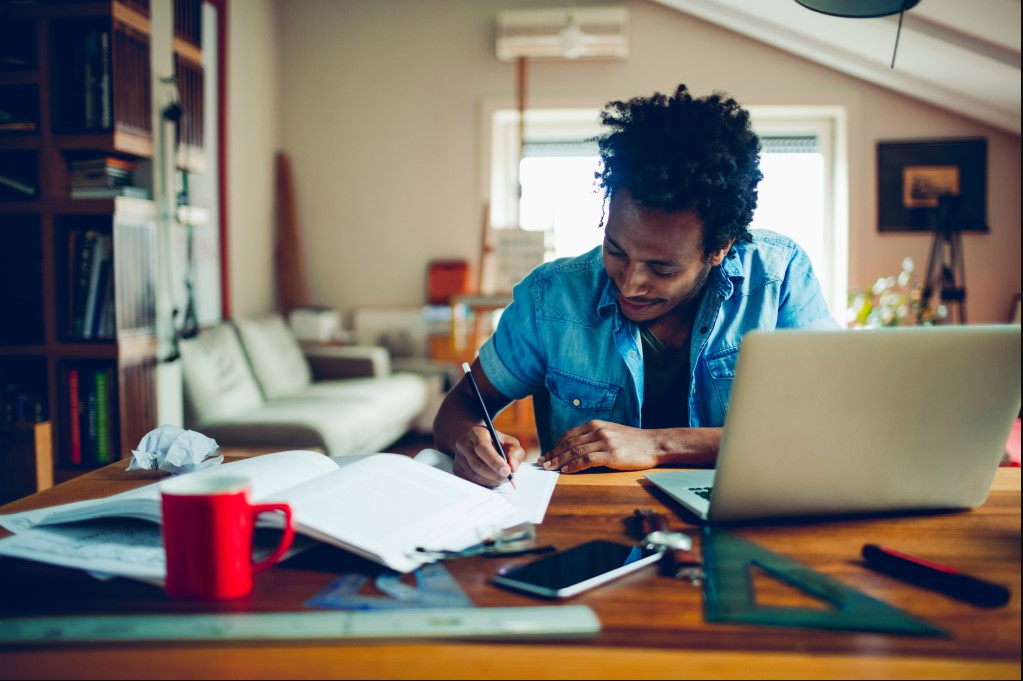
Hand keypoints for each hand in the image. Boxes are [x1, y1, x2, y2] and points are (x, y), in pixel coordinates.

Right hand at [452, 425, 526, 487]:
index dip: (495, 461)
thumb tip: (513, 467)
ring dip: (491, 480)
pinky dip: (485, 483)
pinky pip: (471, 481)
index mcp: (476, 433)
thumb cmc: (497, 443)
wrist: (479, 443)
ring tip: (501, 477)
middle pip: (477, 463)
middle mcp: (464, 444)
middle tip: (507, 477)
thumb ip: (515, 453)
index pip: (482, 447)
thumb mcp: (510, 443)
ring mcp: (458, 457)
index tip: (507, 471)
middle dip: (494, 473)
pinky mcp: (457, 469)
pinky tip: (492, 479)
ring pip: (474, 475)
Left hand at [538, 420, 662, 472]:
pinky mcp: (611, 454)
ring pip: (575, 452)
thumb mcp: (611, 433)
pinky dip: (573, 466)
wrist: (654, 444)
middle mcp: (598, 430)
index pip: (569, 435)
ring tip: (550, 469)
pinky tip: (566, 471)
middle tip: (543, 463)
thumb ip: (594, 437)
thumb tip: (576, 449)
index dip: (556, 446)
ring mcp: (604, 442)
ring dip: (559, 461)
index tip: (547, 454)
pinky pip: (586, 460)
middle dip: (554, 454)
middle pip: (569, 443)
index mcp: (596, 424)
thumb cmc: (633, 441)